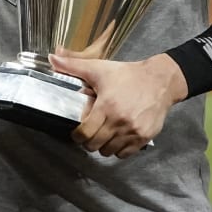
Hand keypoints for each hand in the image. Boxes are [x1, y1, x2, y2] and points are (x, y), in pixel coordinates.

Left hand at [49, 52, 186, 158]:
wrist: (159, 80)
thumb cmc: (128, 75)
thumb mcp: (99, 68)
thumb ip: (73, 65)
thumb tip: (52, 58)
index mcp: (106, 106)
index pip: (84, 133)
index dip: (77, 136)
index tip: (77, 132)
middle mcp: (119, 121)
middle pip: (95, 145)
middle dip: (88, 142)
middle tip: (89, 134)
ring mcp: (133, 131)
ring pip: (109, 151)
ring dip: (103, 146)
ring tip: (104, 135)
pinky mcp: (144, 137)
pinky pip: (125, 154)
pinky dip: (119, 149)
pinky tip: (118, 138)